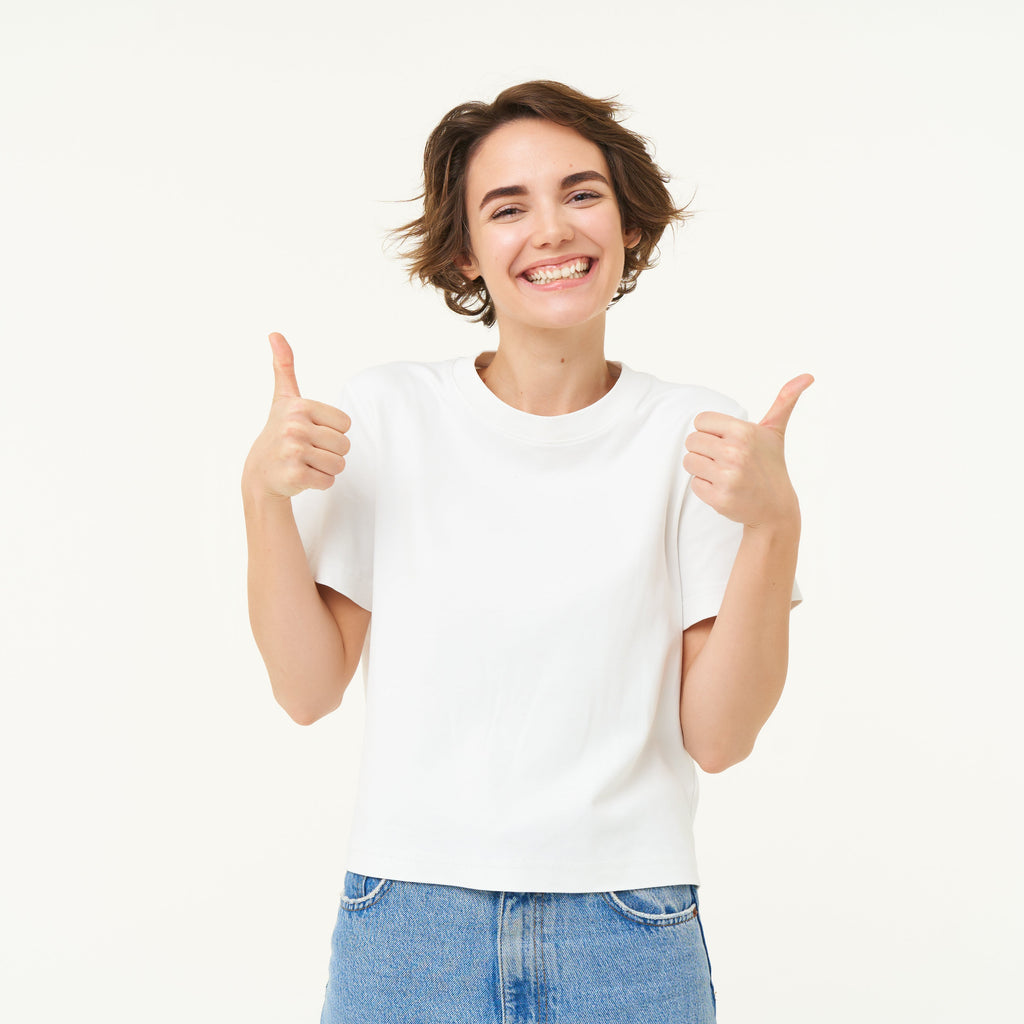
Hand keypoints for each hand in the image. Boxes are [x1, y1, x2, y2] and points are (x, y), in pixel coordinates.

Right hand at [242, 333, 351, 499]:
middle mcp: (295, 426)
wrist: (259, 474)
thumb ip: (283, 367)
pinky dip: (319, 483)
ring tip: (305, 463)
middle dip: (330, 453)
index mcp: (299, 406)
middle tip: (307, 451)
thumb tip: (274, 333)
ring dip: (326, 469)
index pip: (345, 424)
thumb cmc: (278, 433)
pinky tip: (301, 476)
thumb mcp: (282, 399)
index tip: (311, 433)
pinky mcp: (295, 474)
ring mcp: (293, 451)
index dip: (332, 432)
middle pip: (344, 445)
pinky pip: (328, 481)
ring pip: (339, 464)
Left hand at [683, 374, 813, 529]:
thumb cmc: (770, 464)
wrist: (775, 508)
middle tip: (725, 460)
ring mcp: (727, 477)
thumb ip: (785, 401)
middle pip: (691, 441)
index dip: (710, 431)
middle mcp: (735, 453)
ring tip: (723, 473)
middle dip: (704, 450)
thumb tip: (808, 375)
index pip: (700, 421)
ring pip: (689, 461)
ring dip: (702, 468)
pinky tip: (724, 488)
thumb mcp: (775, 431)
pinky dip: (705, 487)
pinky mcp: (719, 498)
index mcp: (744, 432)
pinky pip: (694, 484)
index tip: (726, 441)